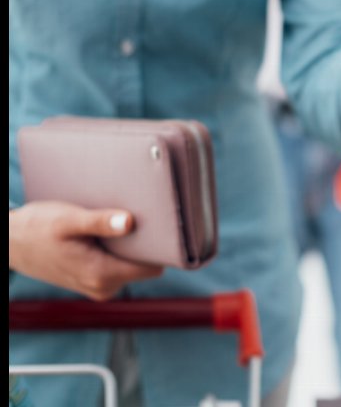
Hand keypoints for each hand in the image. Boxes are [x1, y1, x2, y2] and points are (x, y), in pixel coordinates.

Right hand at [9, 202, 162, 300]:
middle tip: (137, 217)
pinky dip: (119, 250)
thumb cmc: (38, 228)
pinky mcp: (97, 281)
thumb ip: (99, 222)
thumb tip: (129, 222)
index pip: (152, 266)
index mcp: (101, 275)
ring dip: (131, 246)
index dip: (159, 246)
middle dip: (145, 244)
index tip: (161, 225)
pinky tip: (107, 234)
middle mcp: (104, 287)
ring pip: (134, 265)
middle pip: (145, 265)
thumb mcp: (68, 220)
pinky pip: (121, 265)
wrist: (12, 243)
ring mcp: (100, 287)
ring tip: (117, 224)